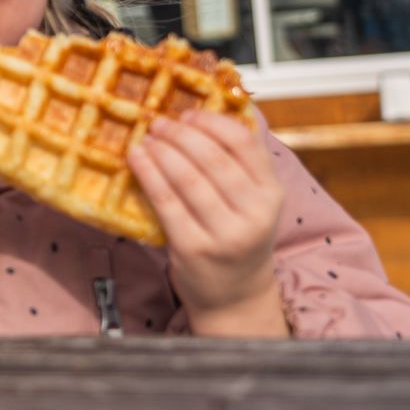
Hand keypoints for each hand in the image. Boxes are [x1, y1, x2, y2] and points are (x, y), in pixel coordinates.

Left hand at [127, 110, 287, 335]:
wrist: (235, 295)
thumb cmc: (239, 237)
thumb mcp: (254, 202)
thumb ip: (239, 165)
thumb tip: (202, 114)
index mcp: (272, 194)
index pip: (244, 143)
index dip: (212, 122)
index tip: (188, 114)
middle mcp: (254, 214)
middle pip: (212, 157)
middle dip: (180, 133)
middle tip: (158, 122)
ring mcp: (224, 233)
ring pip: (187, 177)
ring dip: (162, 150)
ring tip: (146, 138)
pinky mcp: (193, 248)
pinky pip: (166, 201)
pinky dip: (148, 174)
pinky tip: (137, 159)